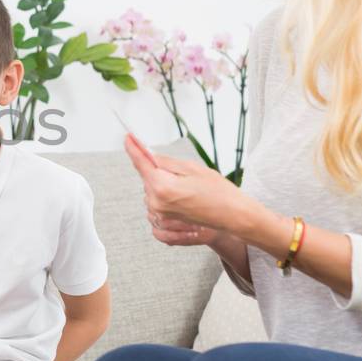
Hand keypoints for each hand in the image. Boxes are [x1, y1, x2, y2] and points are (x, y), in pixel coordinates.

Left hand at [123, 134, 250, 242]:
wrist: (233, 215)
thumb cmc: (218, 192)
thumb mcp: (192, 168)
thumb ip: (166, 162)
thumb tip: (150, 156)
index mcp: (162, 186)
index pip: (141, 163)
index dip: (134, 148)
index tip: (128, 138)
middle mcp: (156, 203)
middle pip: (147, 177)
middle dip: (158, 170)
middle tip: (181, 171)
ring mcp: (159, 215)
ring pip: (152, 189)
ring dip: (162, 184)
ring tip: (187, 187)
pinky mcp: (164, 222)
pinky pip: (156, 203)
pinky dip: (164, 197)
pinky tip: (181, 197)